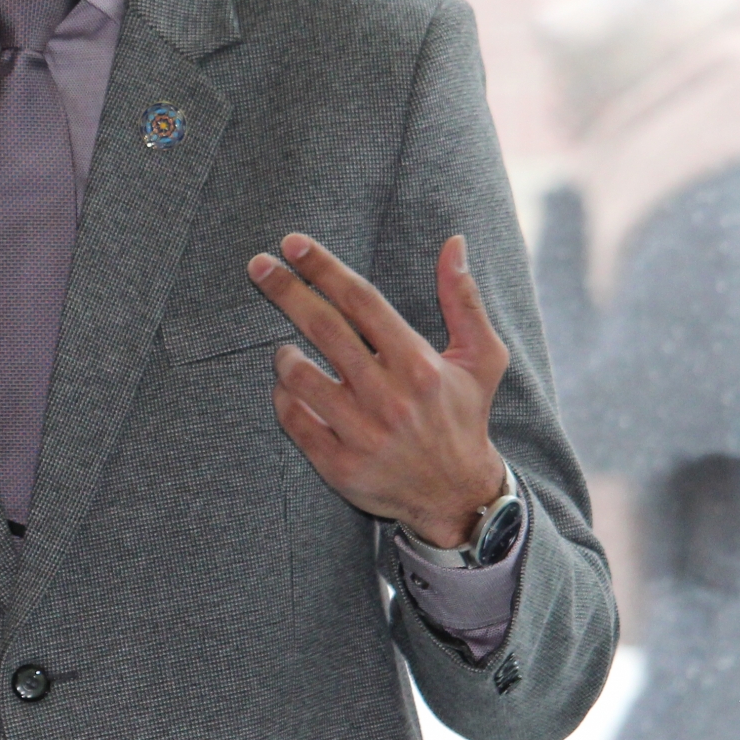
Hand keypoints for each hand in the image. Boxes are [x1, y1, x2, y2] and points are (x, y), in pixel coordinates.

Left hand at [246, 233, 508, 548]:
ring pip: (299, 377)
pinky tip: (290, 389)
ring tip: (285, 349)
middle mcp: (389, 398)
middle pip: (324, 330)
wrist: (457, 496)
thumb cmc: (463, 416)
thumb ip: (464, 300)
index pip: (362, 303)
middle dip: (286, 291)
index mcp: (420, 366)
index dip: (324, 268)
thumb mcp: (481, 359)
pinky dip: (284, 397)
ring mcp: (362, 435)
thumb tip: (454, 242)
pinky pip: (292, 419)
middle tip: (258, 265)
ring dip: (284, 355)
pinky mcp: (339, 465)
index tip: (292, 243)